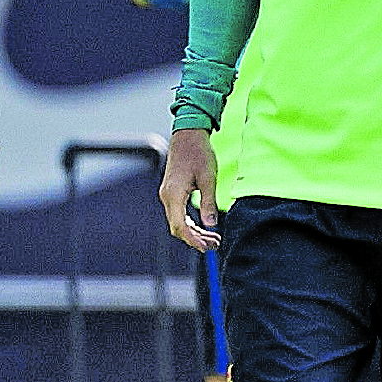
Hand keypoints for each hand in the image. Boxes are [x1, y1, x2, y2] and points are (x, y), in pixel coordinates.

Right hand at [159, 127, 220, 251]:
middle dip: (195, 239)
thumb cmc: (198, 152)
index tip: (207, 247)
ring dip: (194, 232)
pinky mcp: (172, 192)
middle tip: (215, 245)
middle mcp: (167, 196)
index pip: (180, 226)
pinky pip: (178, 214)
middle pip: (177, 228)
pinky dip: (190, 223)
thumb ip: (208, 202)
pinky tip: (204, 227)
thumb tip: (211, 225)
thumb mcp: (208, 178)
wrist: (188, 135)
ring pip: (178, 222)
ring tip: (213, 239)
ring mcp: (168, 195)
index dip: (193, 239)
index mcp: (174, 194)